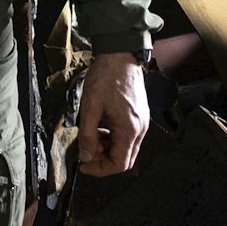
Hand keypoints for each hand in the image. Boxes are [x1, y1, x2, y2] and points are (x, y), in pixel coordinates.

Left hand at [76, 52, 148, 176]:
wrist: (120, 55)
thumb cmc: (105, 78)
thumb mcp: (90, 106)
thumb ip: (87, 135)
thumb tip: (86, 157)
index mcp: (129, 129)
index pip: (119, 164)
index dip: (100, 170)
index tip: (84, 165)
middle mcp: (141, 129)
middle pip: (125, 160)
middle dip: (103, 160)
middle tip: (86, 151)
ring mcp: (142, 122)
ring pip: (127, 149)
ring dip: (108, 149)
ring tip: (91, 136)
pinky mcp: (140, 116)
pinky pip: (128, 137)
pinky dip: (114, 139)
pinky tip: (101, 128)